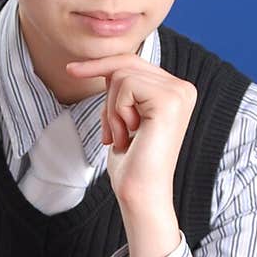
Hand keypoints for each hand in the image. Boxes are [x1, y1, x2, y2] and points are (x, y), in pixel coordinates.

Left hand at [65, 55, 196, 205]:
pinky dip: (117, 112)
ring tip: (124, 137)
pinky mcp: (169, 100)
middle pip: (126, 64)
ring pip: (122, 75)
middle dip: (108, 97)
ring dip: (112, 110)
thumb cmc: (131, 162)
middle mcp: (183, 89)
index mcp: (177, 91)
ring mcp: (179, 93)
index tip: (72, 70)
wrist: (141, 193)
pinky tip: (129, 136)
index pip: (133, 62)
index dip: (102, 66)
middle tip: (113, 132)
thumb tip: (105, 65)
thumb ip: (123, 89)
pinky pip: (126, 86)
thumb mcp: (124, 116)